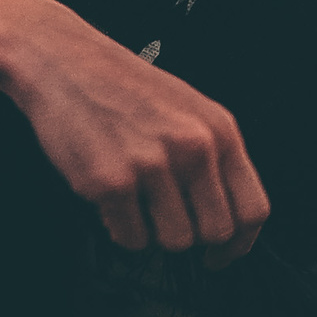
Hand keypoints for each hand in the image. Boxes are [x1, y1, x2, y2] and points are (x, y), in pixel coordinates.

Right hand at [0, 11, 272, 263]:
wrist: (64, 61)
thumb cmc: (124, 88)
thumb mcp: (189, 111)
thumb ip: (213, 159)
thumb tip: (228, 221)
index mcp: (219, 130)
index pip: (253, 209)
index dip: (239, 244)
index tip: (221, 256)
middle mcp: (193, 147)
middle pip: (215, 233)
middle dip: (190, 237)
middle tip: (165, 220)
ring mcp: (153, 164)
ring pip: (174, 242)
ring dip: (153, 232)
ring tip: (135, 200)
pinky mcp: (111, 181)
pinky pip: (130, 239)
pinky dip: (120, 228)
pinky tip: (111, 197)